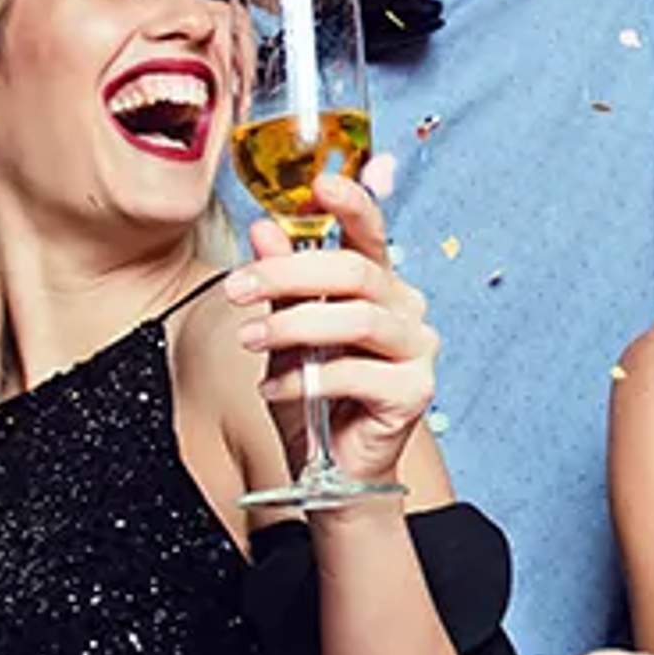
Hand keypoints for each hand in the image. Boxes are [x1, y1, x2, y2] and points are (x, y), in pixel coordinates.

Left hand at [223, 175, 435, 489]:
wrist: (329, 470)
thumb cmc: (312, 397)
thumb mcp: (285, 333)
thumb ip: (281, 284)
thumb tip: (263, 228)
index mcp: (380, 287)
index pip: (371, 235)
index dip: (353, 204)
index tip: (320, 184)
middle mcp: (407, 311)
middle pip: (355, 272)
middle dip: (288, 275)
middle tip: (237, 288)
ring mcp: (417, 351)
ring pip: (357, 318)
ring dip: (292, 326)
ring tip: (249, 339)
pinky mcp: (415, 392)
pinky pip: (355, 373)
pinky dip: (305, 379)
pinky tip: (274, 388)